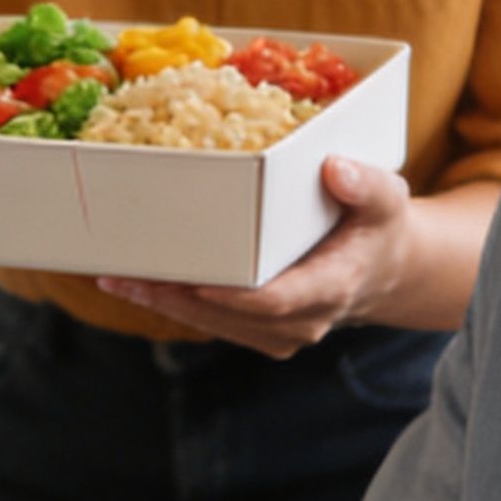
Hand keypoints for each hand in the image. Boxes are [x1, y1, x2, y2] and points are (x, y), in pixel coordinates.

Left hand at [98, 155, 430, 356]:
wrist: (383, 270)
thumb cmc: (378, 226)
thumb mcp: (386, 199)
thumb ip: (367, 185)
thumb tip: (335, 168)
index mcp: (331, 288)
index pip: (277, 301)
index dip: (234, 297)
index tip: (194, 282)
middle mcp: (301, 321)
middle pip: (228, 317)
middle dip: (176, 298)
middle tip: (126, 274)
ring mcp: (277, 332)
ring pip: (210, 324)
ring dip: (162, 302)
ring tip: (114, 276)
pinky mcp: (256, 330)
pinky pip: (208, 321)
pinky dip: (170, 302)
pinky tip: (132, 281)